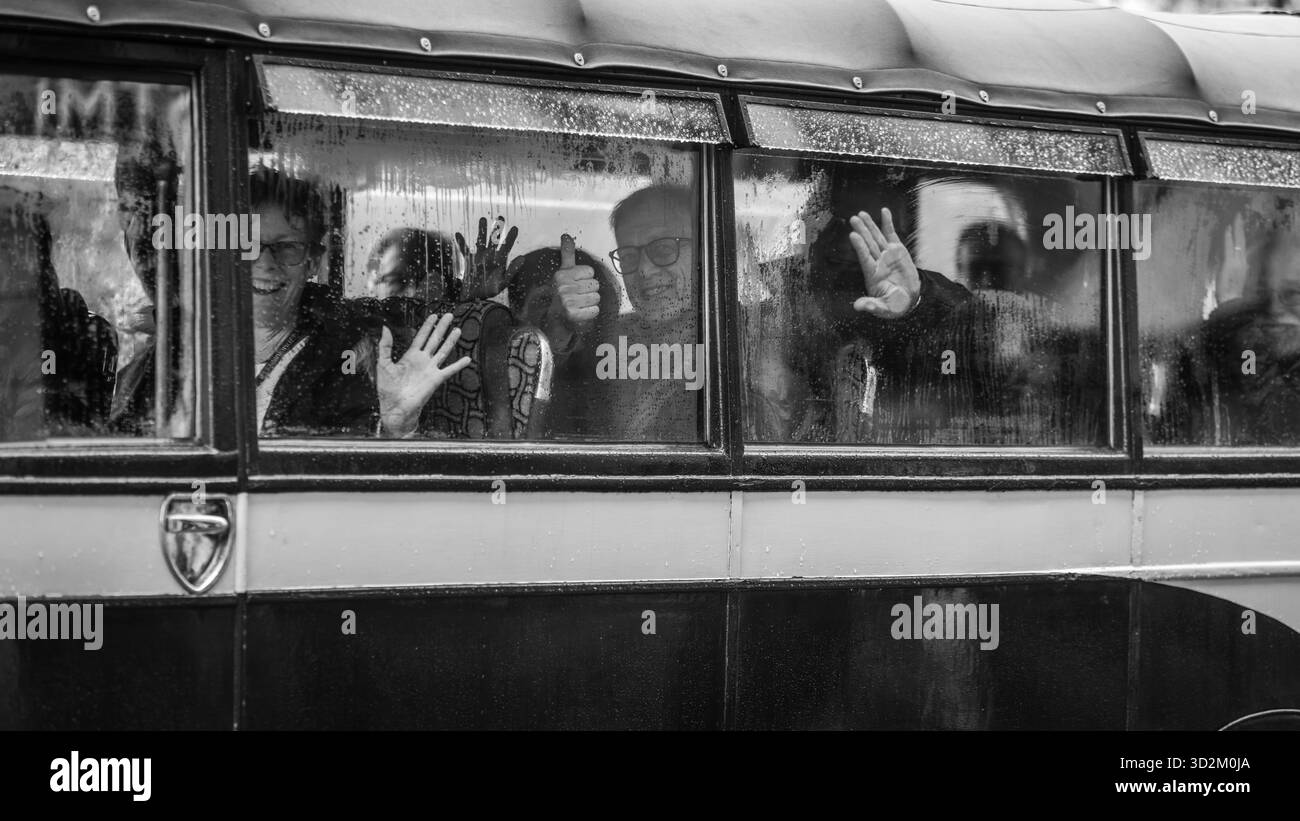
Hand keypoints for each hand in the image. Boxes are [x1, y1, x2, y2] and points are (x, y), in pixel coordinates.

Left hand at [376, 313, 470, 436]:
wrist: (395, 407)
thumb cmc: (387, 388)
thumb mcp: (383, 364)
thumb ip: (385, 346)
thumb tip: (385, 328)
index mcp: (410, 356)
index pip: (421, 337)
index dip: (427, 326)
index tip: (434, 316)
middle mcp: (422, 361)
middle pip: (434, 340)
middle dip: (441, 327)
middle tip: (449, 316)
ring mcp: (430, 369)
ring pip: (443, 351)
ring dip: (450, 341)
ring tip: (458, 330)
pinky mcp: (436, 379)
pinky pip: (449, 370)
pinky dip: (458, 365)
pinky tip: (467, 359)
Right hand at [456, 216, 518, 300]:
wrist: (475, 298)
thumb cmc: (491, 291)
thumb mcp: (503, 282)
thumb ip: (512, 270)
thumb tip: (523, 257)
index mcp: (500, 261)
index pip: (506, 247)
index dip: (510, 237)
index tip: (515, 227)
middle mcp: (490, 256)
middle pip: (494, 240)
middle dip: (497, 229)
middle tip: (501, 217)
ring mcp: (479, 257)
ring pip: (480, 241)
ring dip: (481, 231)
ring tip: (483, 219)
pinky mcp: (469, 260)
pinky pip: (464, 249)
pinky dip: (461, 243)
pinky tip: (458, 234)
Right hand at [553, 233, 599, 325]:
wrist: (555, 318)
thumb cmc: (563, 292)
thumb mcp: (564, 272)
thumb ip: (567, 254)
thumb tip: (566, 235)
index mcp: (561, 275)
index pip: (590, 271)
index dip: (586, 279)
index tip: (576, 284)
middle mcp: (562, 287)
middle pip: (595, 284)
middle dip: (589, 291)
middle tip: (577, 296)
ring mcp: (567, 301)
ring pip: (596, 297)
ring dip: (590, 302)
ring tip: (579, 304)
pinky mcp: (573, 315)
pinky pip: (595, 310)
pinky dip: (591, 313)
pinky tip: (581, 313)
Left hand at [848, 208, 921, 318]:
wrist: (908, 299)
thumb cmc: (894, 305)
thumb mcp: (883, 308)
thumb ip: (871, 306)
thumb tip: (857, 307)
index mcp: (872, 274)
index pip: (865, 258)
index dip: (859, 247)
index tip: (853, 235)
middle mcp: (877, 262)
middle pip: (868, 244)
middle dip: (861, 231)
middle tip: (854, 219)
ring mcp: (886, 255)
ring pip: (877, 237)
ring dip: (870, 225)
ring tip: (862, 214)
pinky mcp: (897, 250)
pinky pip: (891, 234)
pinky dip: (887, 223)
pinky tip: (883, 212)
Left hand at [1218, 215, 1248, 302]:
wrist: (1231, 300)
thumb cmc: (1230, 292)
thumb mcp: (1231, 277)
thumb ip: (1231, 267)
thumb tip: (1226, 260)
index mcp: (1243, 264)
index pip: (1243, 246)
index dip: (1241, 235)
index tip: (1238, 226)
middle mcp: (1242, 261)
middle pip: (1242, 240)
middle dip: (1240, 227)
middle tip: (1238, 216)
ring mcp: (1237, 261)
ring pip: (1237, 241)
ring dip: (1235, 229)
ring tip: (1234, 218)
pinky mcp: (1229, 263)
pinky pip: (1229, 247)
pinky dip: (1228, 238)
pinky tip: (1227, 229)